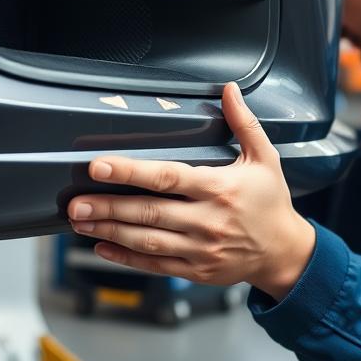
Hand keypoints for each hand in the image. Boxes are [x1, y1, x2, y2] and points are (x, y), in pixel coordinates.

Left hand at [68, 82, 315, 299]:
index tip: (99, 166)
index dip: (130, 171)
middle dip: (108, 207)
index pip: (167, 177)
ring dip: (109, 231)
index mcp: (219, 189)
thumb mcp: (265, 159)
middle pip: (148, 213)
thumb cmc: (271, 203)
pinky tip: (102, 247)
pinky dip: (126, 257)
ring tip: (81, 221)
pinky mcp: (196, 270)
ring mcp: (200, 249)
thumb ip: (243, 123)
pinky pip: (155, 265)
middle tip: (76, 202)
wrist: (284, 253)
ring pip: (146, 241)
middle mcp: (207, 220)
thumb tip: (229, 89)